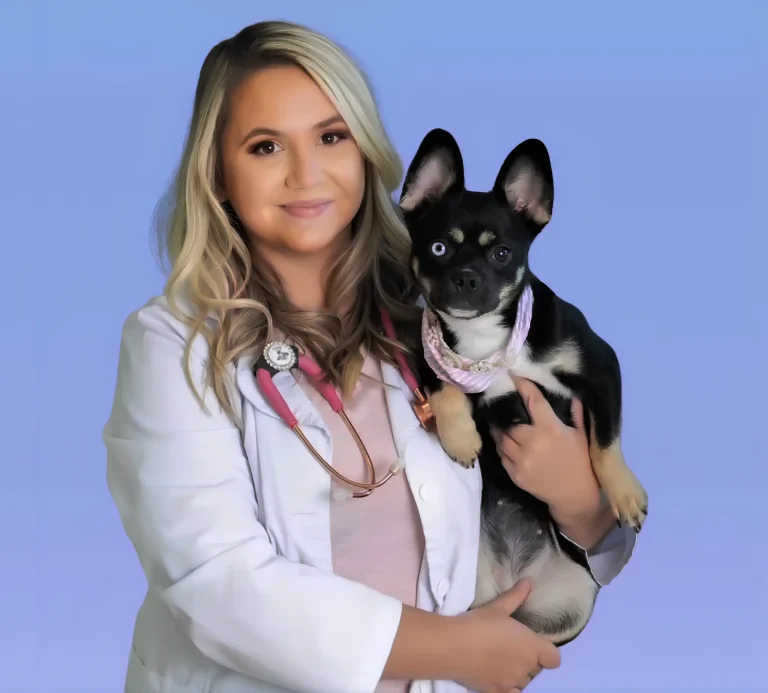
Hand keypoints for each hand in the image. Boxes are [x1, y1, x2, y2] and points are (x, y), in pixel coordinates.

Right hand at [453, 579, 560, 691]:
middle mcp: (527, 667)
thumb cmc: (479, 624)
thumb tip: (529, 581)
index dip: (546, 651)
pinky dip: (509, 687)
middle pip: (537, 668)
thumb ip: (516, 596)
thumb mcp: (498, 607)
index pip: (554, 658)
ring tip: (501, 661)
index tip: (532, 643)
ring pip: (524, 681)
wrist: (453, 646)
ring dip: (518, 673)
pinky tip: (498, 677)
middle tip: (511, 648)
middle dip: (528, 660)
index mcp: (532, 646)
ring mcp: (513, 682)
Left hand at [491, 376, 600, 521]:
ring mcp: (522, 459)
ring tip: (498, 421)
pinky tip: (504, 441)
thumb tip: (573, 392)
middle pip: (510, 421)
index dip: (522, 386)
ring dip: (500, 429)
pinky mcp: (514, 473)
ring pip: (501, 438)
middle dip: (505, 412)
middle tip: (500, 403)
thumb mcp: (581, 436)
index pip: (532, 401)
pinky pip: (502, 455)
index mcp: (551, 429)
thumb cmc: (580, 462)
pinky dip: (501, 447)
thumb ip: (576, 413)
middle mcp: (533, 442)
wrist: (575, 496)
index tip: (512, 375)